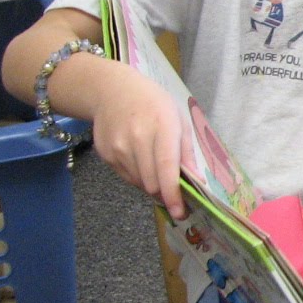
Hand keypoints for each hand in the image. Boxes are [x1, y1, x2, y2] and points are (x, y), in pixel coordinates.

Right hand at [89, 69, 191, 219]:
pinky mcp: (106, 154)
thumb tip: (196, 181)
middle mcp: (137, 138)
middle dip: (165, 193)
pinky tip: (140, 160)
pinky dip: (138, 177)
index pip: (167, 168)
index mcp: (162, 127)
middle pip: (152, 182)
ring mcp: (118, 147)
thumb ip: (186, 151)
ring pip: (139, 183)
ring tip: (155, 168)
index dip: (173, 193)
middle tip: (174, 194)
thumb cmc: (153, 104)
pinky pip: (126, 177)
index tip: (179, 211)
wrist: (112, 90)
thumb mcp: (178, 119)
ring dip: (151, 185)